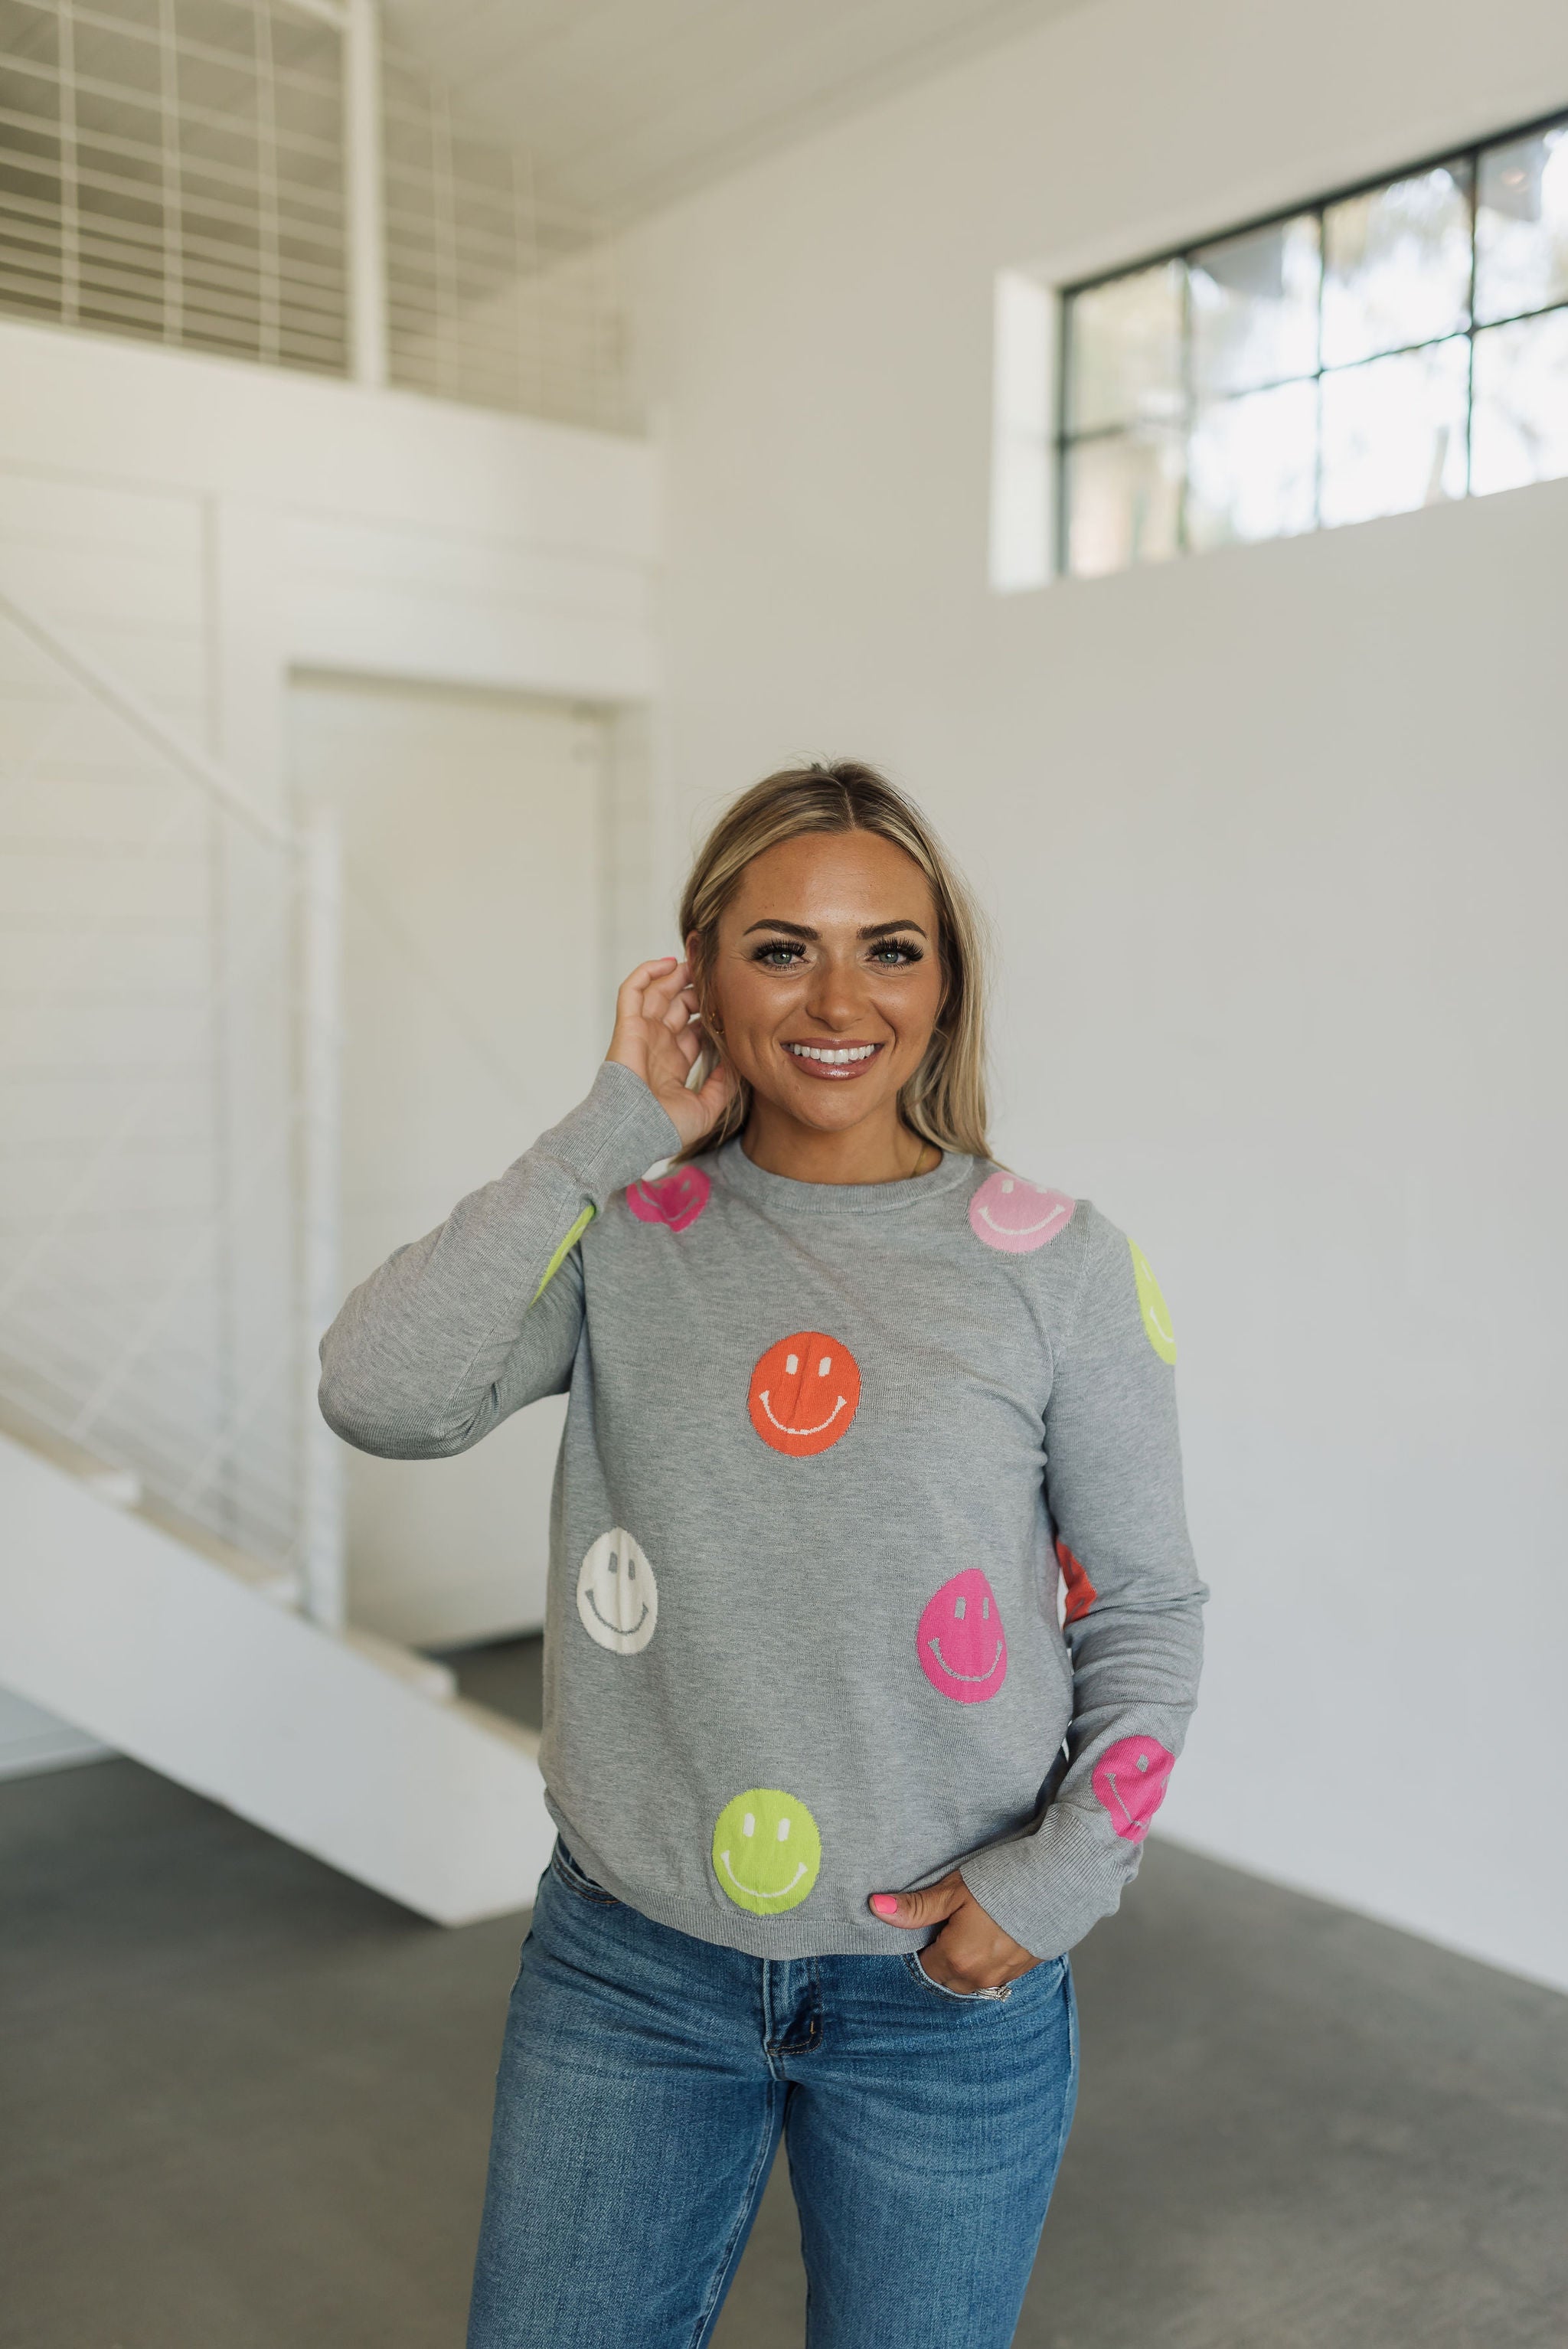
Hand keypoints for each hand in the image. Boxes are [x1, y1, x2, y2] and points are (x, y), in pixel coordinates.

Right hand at [606, 956, 736, 1152]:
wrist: (635, 1129)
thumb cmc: (665, 1126)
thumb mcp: (707, 1107)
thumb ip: (724, 1085)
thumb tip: (739, 1063)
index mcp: (674, 1064)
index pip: (693, 1030)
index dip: (709, 1015)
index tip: (730, 1004)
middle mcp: (658, 1045)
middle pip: (677, 1007)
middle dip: (695, 990)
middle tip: (714, 977)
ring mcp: (642, 1033)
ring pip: (658, 992)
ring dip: (676, 975)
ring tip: (695, 962)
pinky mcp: (628, 1024)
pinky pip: (633, 989)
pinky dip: (647, 972)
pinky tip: (669, 963)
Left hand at [869, 1871, 1039, 1993]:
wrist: (1058, 1879)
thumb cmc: (1002, 1881)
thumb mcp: (953, 1890)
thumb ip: (916, 1907)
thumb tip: (876, 1908)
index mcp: (957, 1959)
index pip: (926, 1967)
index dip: (925, 1945)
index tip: (934, 1922)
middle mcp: (980, 1977)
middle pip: (948, 1978)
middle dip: (944, 1957)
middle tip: (952, 1923)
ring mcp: (1006, 1976)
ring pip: (973, 1979)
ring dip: (967, 1960)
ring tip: (975, 1926)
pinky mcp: (1026, 1968)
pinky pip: (997, 1973)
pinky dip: (990, 1959)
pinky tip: (996, 1932)